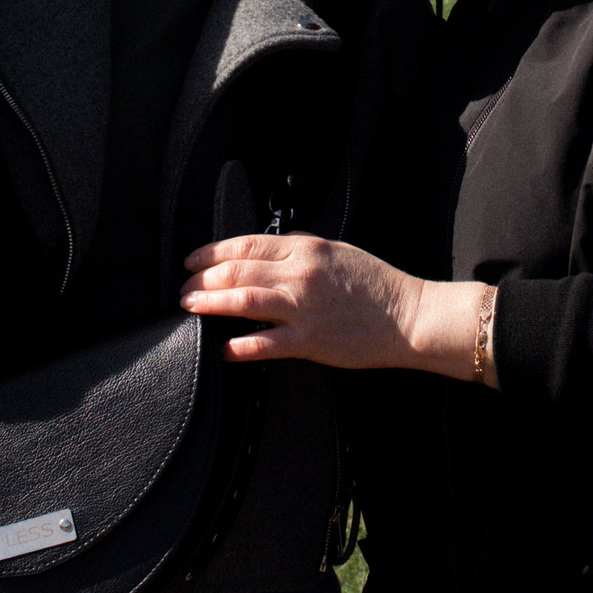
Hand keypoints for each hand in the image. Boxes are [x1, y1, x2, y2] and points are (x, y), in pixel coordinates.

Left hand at [180, 235, 495, 385]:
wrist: (409, 316)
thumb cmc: (376, 285)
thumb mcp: (337, 252)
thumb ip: (300, 250)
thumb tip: (266, 252)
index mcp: (306, 249)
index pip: (246, 245)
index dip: (212, 253)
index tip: (192, 261)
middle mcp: (300, 274)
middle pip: (237, 271)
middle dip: (202, 280)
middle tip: (183, 289)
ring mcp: (303, 308)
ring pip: (243, 301)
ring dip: (210, 304)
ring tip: (190, 308)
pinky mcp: (310, 340)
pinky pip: (265, 343)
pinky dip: (239, 345)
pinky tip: (223, 348)